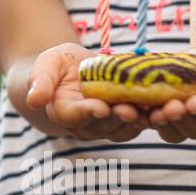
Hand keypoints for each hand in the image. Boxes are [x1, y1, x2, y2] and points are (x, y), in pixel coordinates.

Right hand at [26, 43, 146, 141]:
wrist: (72, 74)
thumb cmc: (56, 67)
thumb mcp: (46, 65)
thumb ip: (40, 81)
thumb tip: (34, 101)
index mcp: (63, 111)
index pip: (74, 116)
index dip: (88, 113)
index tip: (100, 107)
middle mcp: (85, 125)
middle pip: (102, 125)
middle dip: (117, 118)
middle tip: (130, 108)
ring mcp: (106, 126)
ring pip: (123, 129)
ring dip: (138, 121)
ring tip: (150, 109)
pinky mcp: (125, 121)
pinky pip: (139, 123)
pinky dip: (151, 118)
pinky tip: (162, 107)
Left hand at [144, 36, 195, 142]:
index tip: (193, 103)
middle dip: (182, 119)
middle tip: (170, 107)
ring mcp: (186, 122)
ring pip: (175, 132)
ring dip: (163, 124)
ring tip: (152, 113)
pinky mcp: (165, 116)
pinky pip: (154, 124)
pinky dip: (143, 119)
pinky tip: (134, 109)